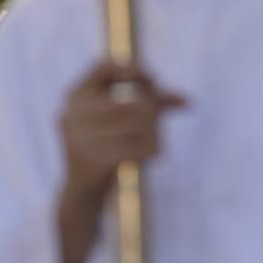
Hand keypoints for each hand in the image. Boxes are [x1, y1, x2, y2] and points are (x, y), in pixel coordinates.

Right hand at [57, 62, 186, 262]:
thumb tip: (189, 101)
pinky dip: (154, 152)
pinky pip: (141, 149)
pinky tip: (151, 156)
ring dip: (156, 136)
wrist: (83, 194)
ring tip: (153, 145)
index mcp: (74, 96)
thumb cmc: (107, 150)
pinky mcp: (93, 161)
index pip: (103, 67)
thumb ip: (153, 106)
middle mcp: (73, 113)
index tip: (152, 79)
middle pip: (135, 102)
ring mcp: (80, 137)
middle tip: (157, 128)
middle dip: (154, 114)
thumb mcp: (123, 123)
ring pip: (142, 125)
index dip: (132, 70)